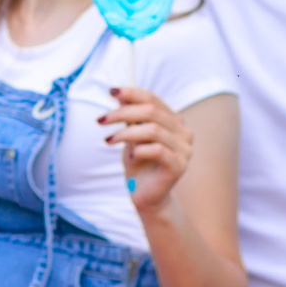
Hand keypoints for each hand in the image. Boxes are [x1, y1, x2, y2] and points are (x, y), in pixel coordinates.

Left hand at [102, 85, 192, 212]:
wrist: (144, 195)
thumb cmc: (138, 163)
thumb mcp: (130, 135)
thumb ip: (129, 116)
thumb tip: (118, 93)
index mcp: (173, 120)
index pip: (153, 99)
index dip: (132, 93)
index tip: (111, 91)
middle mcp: (183, 132)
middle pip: (152, 112)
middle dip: (123, 113)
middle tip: (101, 119)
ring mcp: (184, 149)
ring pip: (153, 130)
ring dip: (126, 133)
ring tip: (109, 140)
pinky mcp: (179, 166)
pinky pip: (157, 150)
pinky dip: (139, 150)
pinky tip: (130, 156)